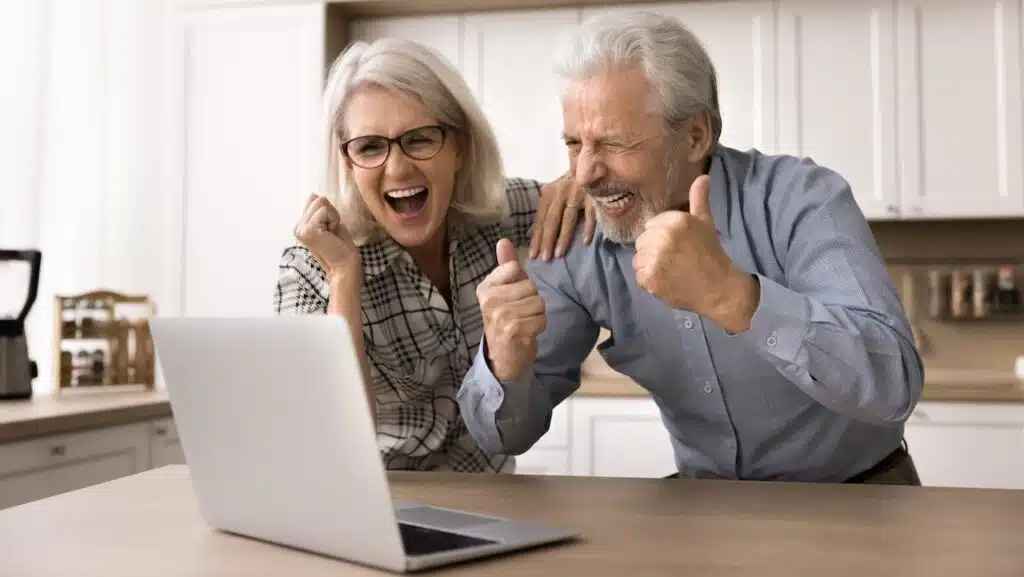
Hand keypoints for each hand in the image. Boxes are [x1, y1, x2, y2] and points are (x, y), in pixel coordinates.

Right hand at [294, 194, 359, 285]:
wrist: (345, 266)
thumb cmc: (341, 247)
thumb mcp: (329, 223)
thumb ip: (320, 210)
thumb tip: (312, 194)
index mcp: (301, 225)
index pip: (314, 199)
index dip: (329, 212)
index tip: (330, 229)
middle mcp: (297, 227)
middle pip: (317, 198)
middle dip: (331, 213)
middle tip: (332, 232)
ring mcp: (301, 228)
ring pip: (321, 202)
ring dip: (333, 217)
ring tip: (332, 234)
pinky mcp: (308, 230)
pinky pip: (325, 210)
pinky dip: (333, 220)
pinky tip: (331, 235)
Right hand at [477, 239, 546, 380]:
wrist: (503, 358)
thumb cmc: (505, 321)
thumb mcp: (503, 291)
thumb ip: (505, 266)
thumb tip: (503, 240)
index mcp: (485, 288)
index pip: (514, 269)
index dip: (522, 283)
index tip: (512, 298)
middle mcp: (489, 300)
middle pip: (530, 287)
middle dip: (531, 301)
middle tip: (519, 314)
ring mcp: (500, 315)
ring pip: (538, 302)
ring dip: (537, 315)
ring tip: (523, 323)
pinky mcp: (513, 330)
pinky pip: (541, 319)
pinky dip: (539, 327)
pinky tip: (527, 333)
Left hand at [529, 171, 595, 259]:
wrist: (591, 164)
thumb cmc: (570, 186)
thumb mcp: (553, 197)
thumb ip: (544, 214)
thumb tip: (529, 234)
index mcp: (549, 194)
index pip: (540, 219)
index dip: (536, 238)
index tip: (532, 255)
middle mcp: (561, 193)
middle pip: (552, 220)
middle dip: (547, 240)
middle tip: (544, 259)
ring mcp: (577, 193)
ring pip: (568, 219)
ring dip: (563, 237)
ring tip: (558, 254)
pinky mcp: (593, 196)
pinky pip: (590, 215)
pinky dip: (587, 228)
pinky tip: (585, 242)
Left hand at [633, 175, 758, 332]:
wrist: (719, 288)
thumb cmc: (711, 253)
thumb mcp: (705, 222)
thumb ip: (699, 199)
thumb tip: (703, 176)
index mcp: (675, 220)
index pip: (650, 226)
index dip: (662, 237)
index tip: (678, 247)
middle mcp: (663, 236)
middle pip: (642, 242)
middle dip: (655, 251)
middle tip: (675, 260)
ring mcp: (655, 258)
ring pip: (638, 259)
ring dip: (650, 266)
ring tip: (671, 271)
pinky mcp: (650, 278)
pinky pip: (639, 276)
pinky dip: (649, 281)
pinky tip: (666, 281)